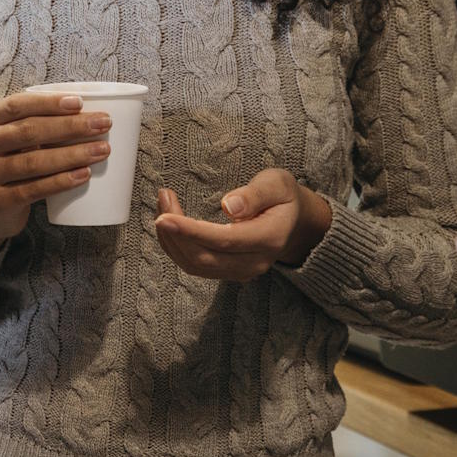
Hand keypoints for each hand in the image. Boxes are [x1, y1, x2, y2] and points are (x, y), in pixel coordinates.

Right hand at [0, 91, 114, 254]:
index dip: (49, 102)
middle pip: (29, 131)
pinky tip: (84, 175)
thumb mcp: (11, 138)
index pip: (18, 105)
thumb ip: (35, 123)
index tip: (80, 103)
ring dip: (72, 154)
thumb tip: (89, 112)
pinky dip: (61, 181)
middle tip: (104, 124)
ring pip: (34, 161)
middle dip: (71, 126)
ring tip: (102, 150)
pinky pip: (34, 189)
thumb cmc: (9, 163)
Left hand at [152, 170, 333, 282]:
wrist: (293, 221)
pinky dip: (177, 247)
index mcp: (269, 238)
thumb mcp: (276, 184)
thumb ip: (255, 195)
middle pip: (205, 258)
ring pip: (196, 265)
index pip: (224, 240)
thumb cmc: (282, 197)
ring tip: (163, 207)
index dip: (191, 231)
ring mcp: (242, 271)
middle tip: (163, 199)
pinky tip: (170, 225)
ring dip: (172, 240)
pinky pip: (196, 266)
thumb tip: (228, 207)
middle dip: (175, 232)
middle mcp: (256, 262)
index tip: (165, 218)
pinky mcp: (229, 272)